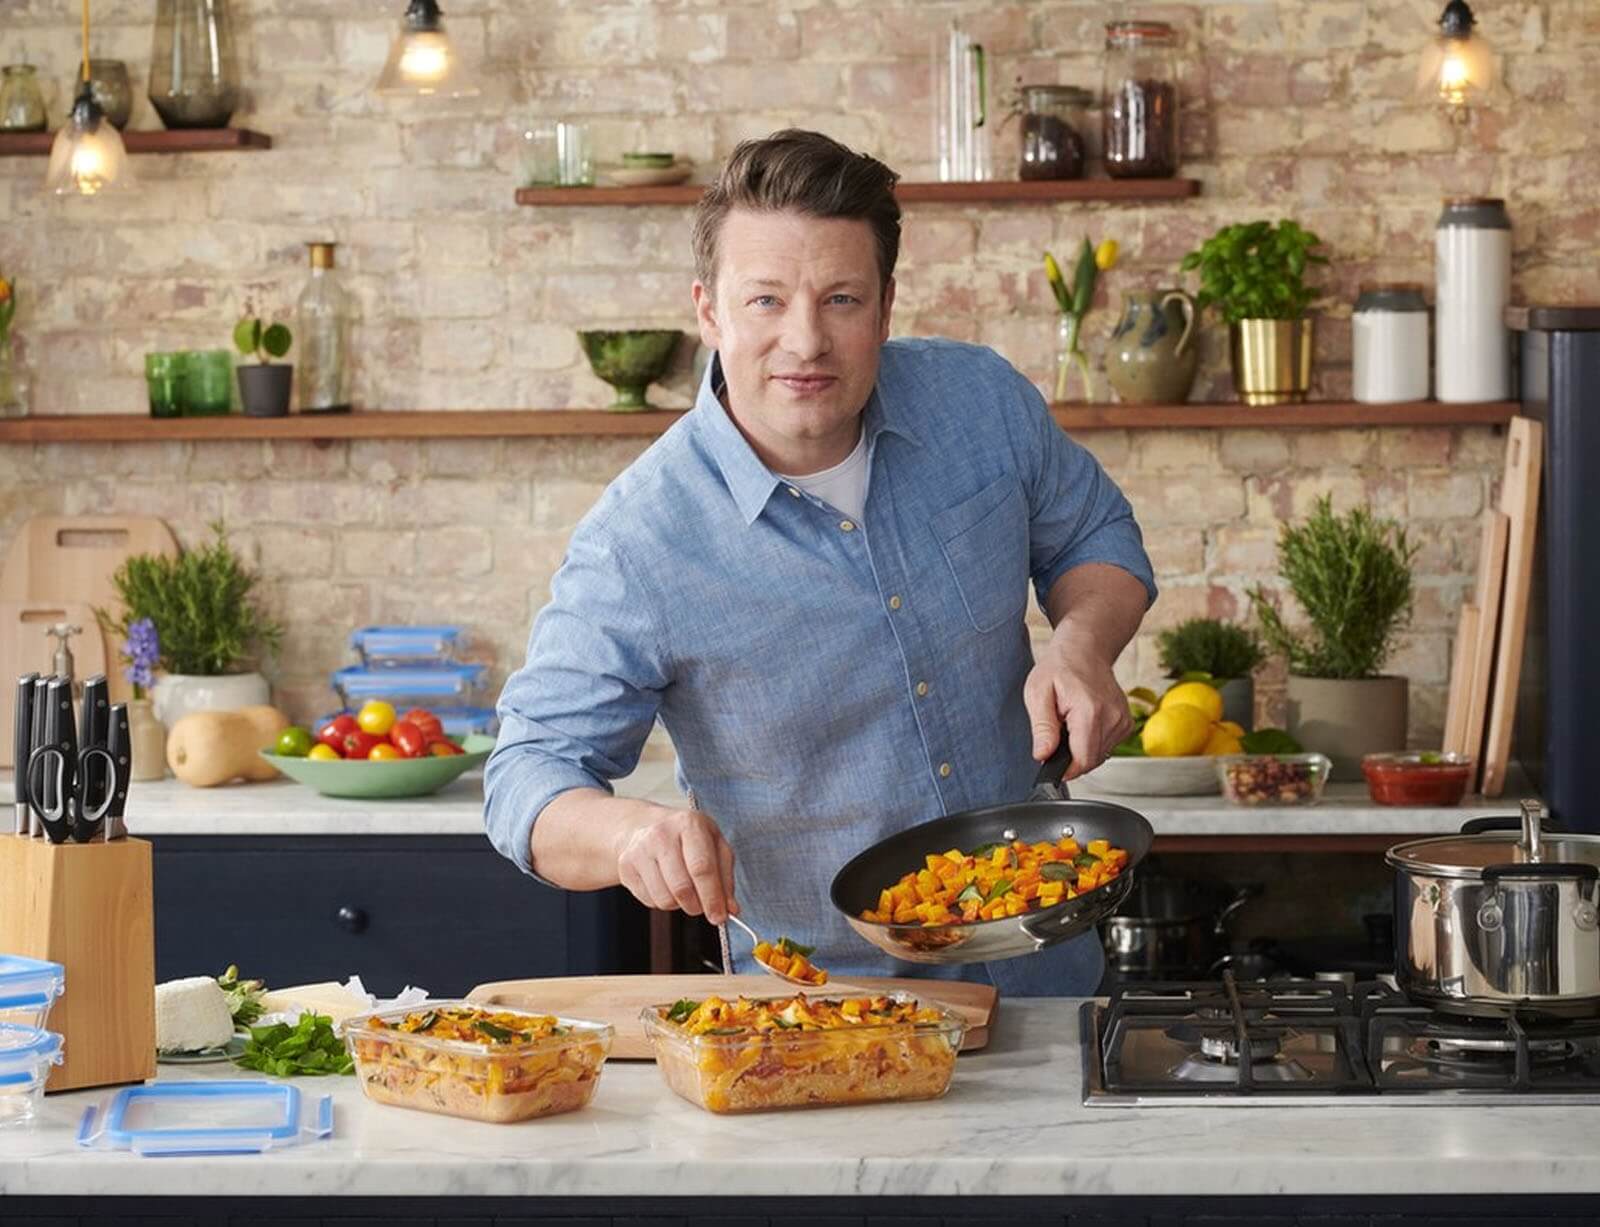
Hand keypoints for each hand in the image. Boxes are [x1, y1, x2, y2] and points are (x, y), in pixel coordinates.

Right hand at [614, 806, 738, 925]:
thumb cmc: (688, 838)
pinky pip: (650, 901)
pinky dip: (662, 901)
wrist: (648, 827)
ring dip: (679, 904)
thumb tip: (730, 909)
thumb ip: (725, 878)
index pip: (702, 868)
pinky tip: (665, 885)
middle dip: (697, 906)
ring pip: (664, 899)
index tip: (719, 917)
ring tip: (682, 889)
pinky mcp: (626, 866)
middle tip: (701, 905)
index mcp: (689, 824)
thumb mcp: (715, 846)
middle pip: (682, 888)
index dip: (712, 898)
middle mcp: (661, 834)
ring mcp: (640, 849)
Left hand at [1021, 637, 1132, 781]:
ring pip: (1099, 755)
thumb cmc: (1060, 666)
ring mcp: (1123, 720)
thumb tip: (1043, 756)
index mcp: (1090, 710)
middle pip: (1091, 760)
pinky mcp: (1126, 723)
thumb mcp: (1037, 693)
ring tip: (1070, 721)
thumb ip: (1042, 728)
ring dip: (1081, 747)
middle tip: (1057, 730)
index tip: (1051, 763)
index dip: (1065, 769)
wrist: (1085, 648)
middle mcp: (1112, 717)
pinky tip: (1083, 721)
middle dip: (1070, 755)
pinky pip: (1107, 746)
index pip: (1083, 760)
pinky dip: (1092, 740)